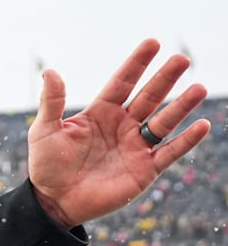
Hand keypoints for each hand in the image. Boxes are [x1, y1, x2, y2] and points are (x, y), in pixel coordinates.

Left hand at [28, 39, 209, 227]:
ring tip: (199, 88)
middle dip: (164, 78)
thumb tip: (50, 71)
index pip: (122, 83)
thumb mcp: (45, 131)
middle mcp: (122, 126)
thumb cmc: (47, 165)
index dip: (137, 64)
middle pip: (148, 97)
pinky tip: (201, 125)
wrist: (54, 202)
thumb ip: (51, 102)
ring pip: (164, 121)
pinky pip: (169, 152)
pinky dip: (186, 140)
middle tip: (182, 59)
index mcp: (100, 113)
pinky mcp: (144, 169)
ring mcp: (135, 147)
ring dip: (181, 106)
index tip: (153, 43)